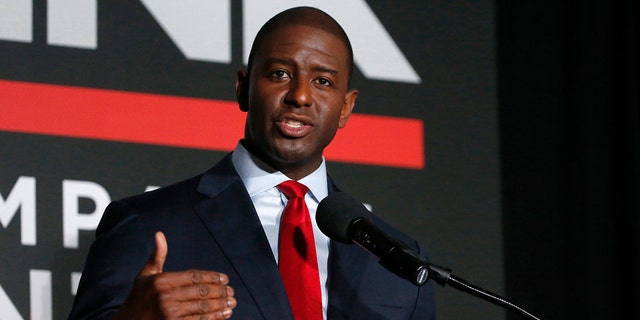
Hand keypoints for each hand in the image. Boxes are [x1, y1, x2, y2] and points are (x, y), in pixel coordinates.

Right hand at [112, 231, 236, 319]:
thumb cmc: (138, 297)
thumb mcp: (146, 275)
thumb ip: (157, 256)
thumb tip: (159, 234)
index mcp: (162, 281)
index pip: (194, 276)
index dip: (212, 277)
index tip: (225, 278)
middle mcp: (166, 296)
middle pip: (201, 292)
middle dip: (219, 291)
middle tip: (231, 291)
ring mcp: (171, 313)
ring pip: (203, 307)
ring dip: (220, 305)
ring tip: (231, 302)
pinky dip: (214, 317)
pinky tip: (224, 314)